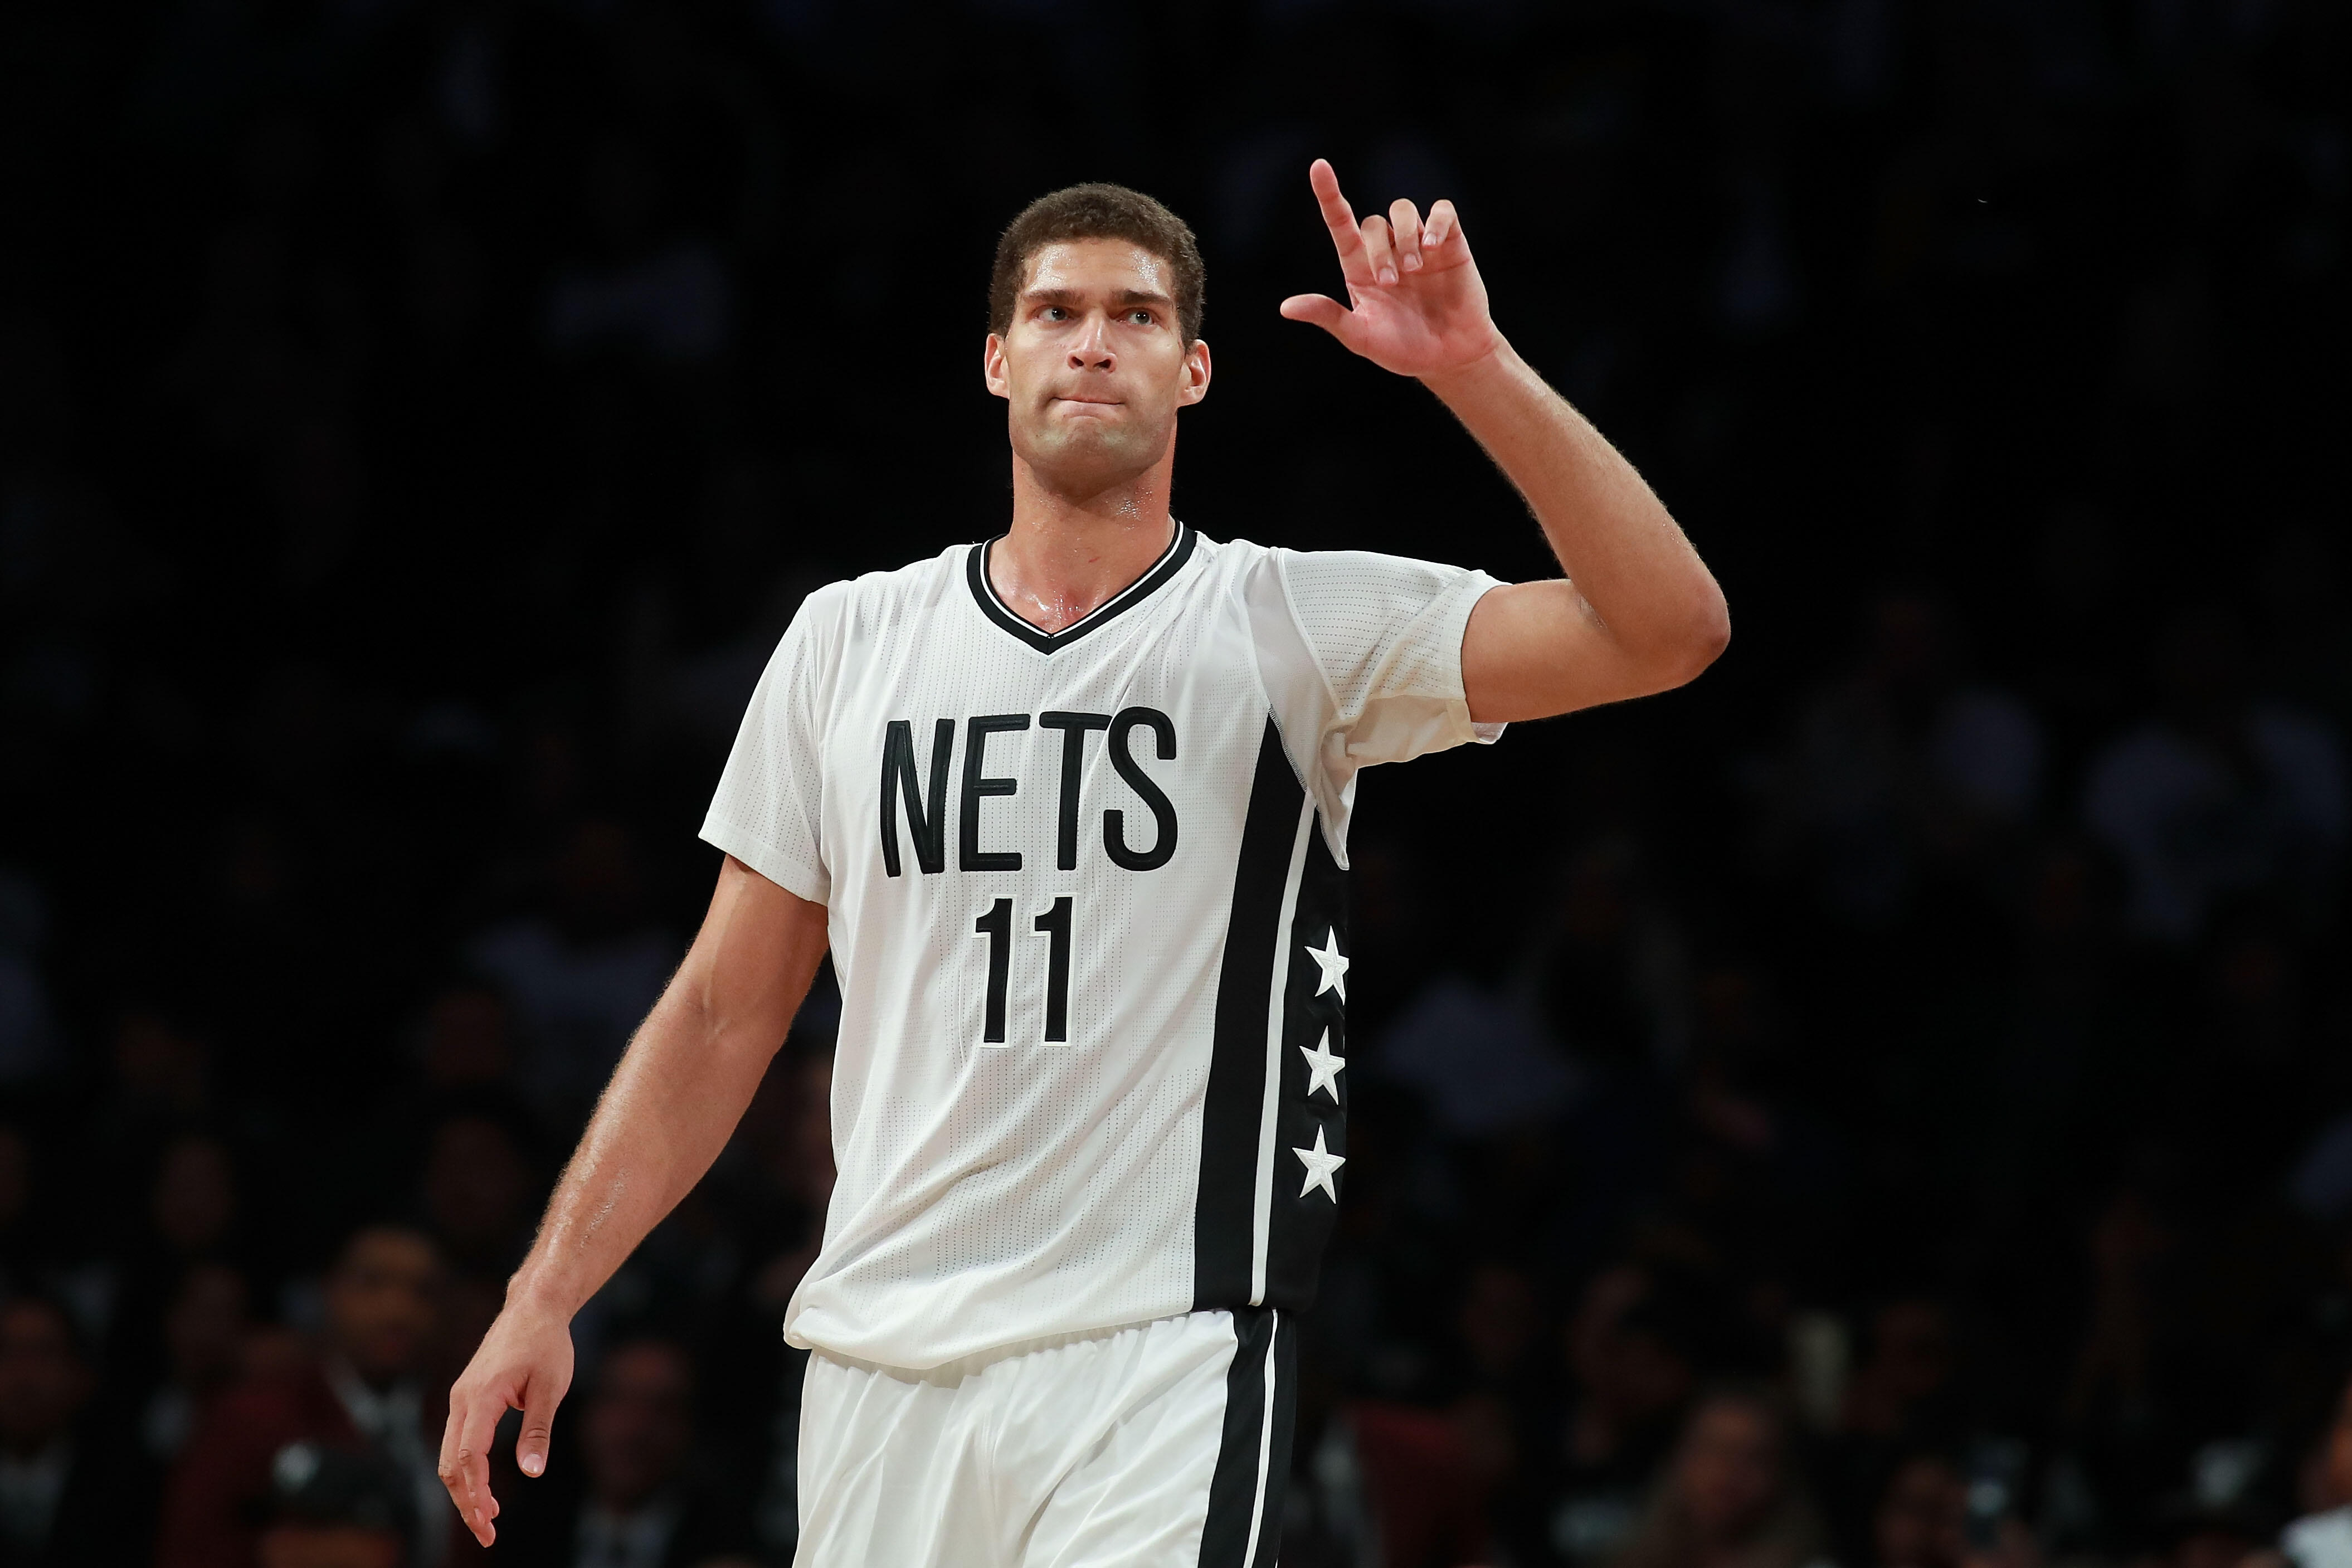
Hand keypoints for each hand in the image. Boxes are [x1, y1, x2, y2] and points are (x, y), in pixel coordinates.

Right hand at [438, 1299, 574, 1546]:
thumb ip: (538, 1430)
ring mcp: (461, 1397)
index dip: (477, 1492)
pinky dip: (467, 1468)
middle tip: (487, 1534)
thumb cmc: (547, 1343)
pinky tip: (485, 1487)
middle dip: (465, 1501)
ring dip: (464, 1488)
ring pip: (450, 1455)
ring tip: (487, 1518)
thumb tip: (532, 1471)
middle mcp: (462, 1398)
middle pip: (451, 1463)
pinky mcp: (467, 1397)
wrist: (534, 1307)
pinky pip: (458, 1440)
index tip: (489, 1521)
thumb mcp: (552, 1387)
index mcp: (482, 1396)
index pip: (470, 1455)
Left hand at [1280, 158, 1501, 378]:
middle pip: (1373, 223)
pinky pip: (1442, 211)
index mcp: (1360, 268)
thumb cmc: (1403, 349)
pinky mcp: (1450, 244)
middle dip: (1380, 250)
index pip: (1339, 222)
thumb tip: (1286, 308)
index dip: (1329, 194)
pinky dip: (1437, 221)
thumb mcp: (1360, 336)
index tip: (1318, 166)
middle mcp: (1387, 250)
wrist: (1449, 357)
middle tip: (1391, 283)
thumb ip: (1328, 316)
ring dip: (1405, 237)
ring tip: (1414, 270)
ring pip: (1403, 210)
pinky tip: (1434, 247)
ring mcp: (1418, 245)